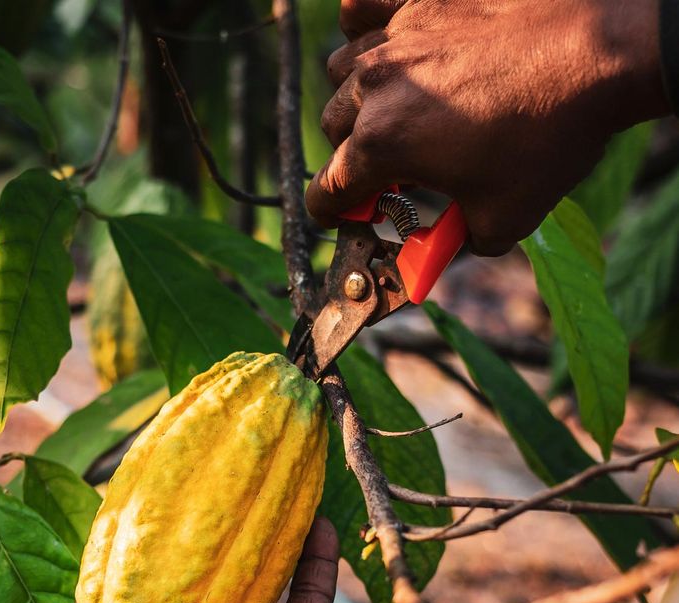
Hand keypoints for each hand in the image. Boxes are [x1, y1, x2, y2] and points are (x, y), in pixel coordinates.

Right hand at [306, 0, 670, 253]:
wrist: (604, 51)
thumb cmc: (551, 136)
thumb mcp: (504, 218)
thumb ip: (455, 243)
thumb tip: (439, 251)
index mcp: (383, 145)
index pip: (326, 190)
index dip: (333, 212)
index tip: (345, 215)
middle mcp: (375, 87)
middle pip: (333, 130)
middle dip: (354, 154)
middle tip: (393, 166)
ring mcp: (395, 36)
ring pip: (342, 71)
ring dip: (358, 95)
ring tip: (395, 103)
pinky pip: (360, 5)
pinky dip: (363, 23)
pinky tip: (389, 43)